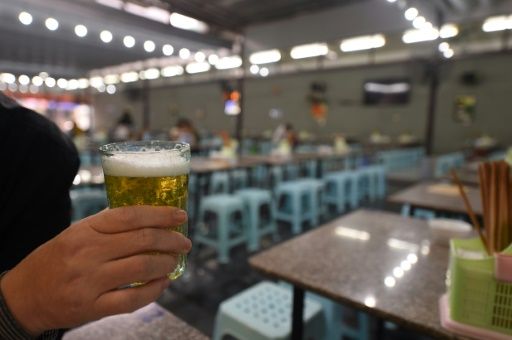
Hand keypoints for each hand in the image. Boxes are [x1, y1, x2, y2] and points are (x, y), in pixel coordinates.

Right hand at [0, 206, 190, 335]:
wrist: (24, 296)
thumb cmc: (55, 260)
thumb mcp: (75, 233)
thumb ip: (106, 226)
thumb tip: (146, 216)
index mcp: (85, 230)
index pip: (130, 216)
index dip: (160, 214)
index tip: (180, 215)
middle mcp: (88, 253)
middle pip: (142, 240)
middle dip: (171, 239)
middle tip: (184, 242)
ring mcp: (90, 281)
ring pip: (143, 267)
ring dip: (167, 263)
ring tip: (174, 261)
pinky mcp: (93, 307)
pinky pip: (133, 298)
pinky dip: (155, 290)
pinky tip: (163, 283)